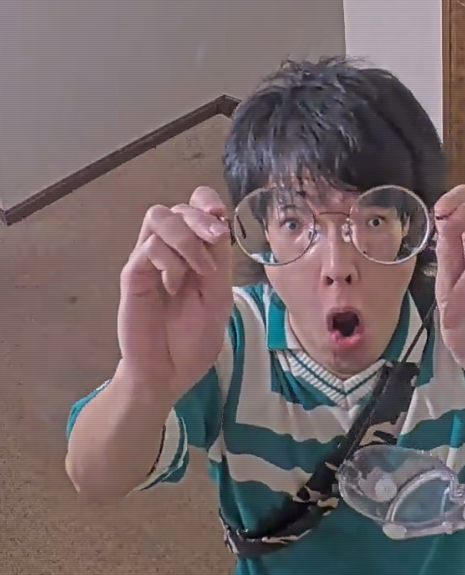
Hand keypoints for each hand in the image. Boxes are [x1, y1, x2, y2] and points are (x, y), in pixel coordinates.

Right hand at [117, 186, 232, 400]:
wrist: (170, 373)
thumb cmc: (194, 338)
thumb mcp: (219, 296)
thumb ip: (220, 260)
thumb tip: (220, 223)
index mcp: (195, 253)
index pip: (195, 208)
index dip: (206, 202)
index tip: (220, 214)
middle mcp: (170, 251)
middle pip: (177, 208)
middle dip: (201, 218)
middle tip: (217, 239)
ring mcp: (149, 262)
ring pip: (158, 217)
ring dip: (186, 237)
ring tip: (201, 269)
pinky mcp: (133, 276)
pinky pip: (148, 247)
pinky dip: (170, 259)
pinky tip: (176, 284)